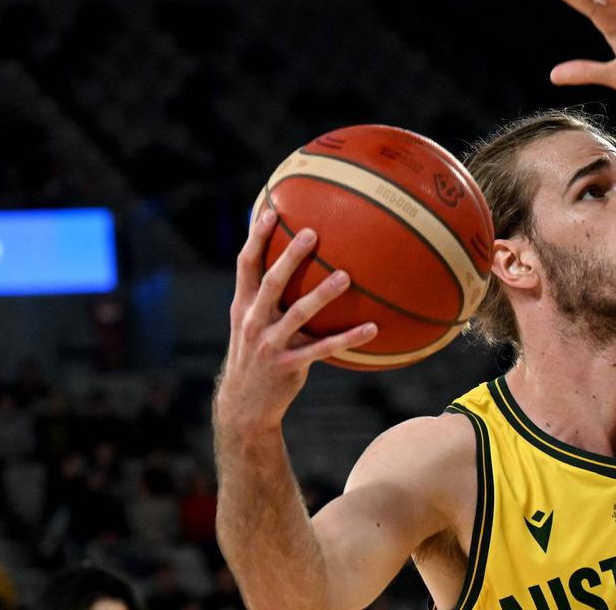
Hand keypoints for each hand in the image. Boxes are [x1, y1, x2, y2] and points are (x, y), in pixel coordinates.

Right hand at [215, 209, 377, 434]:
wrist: (244, 404)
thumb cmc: (256, 353)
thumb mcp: (250, 323)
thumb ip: (265, 296)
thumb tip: (290, 261)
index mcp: (242, 305)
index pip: (245, 264)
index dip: (256, 237)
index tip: (271, 210)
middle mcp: (251, 321)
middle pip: (271, 282)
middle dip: (290, 257)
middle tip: (312, 233)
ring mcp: (268, 345)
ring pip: (297, 314)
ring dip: (322, 294)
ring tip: (345, 276)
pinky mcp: (288, 366)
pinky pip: (322, 349)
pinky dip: (348, 338)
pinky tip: (373, 328)